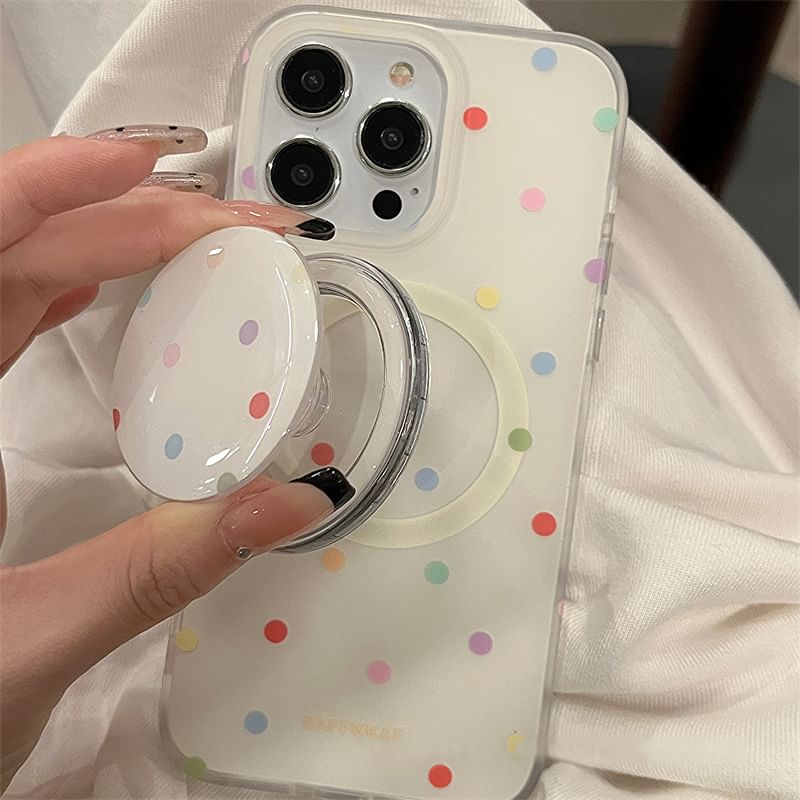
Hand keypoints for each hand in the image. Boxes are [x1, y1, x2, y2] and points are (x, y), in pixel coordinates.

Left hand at [0, 128, 348, 786]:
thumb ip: (164, 568)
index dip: (58, 190)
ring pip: (9, 273)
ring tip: (192, 235)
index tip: (151, 164)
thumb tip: (288, 504)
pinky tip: (100, 282)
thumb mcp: (38, 638)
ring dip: (101, 240)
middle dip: (128, 223)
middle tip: (234, 229)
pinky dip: (58, 281)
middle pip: (14, 254)